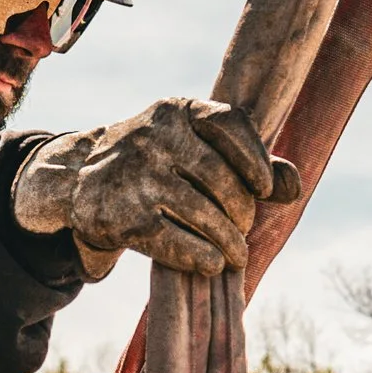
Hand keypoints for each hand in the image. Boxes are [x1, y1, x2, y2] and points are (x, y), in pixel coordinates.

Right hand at [12, 98, 289, 278]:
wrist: (78, 178)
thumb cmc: (155, 161)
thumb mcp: (192, 145)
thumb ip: (246, 160)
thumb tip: (293, 188)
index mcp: (176, 109)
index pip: (231, 125)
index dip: (257, 161)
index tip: (263, 190)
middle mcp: (154, 135)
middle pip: (221, 178)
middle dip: (241, 211)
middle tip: (243, 228)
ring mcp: (136, 176)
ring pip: (204, 214)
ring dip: (229, 241)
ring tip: (235, 253)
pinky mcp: (124, 217)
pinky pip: (178, 242)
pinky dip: (203, 257)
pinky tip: (212, 263)